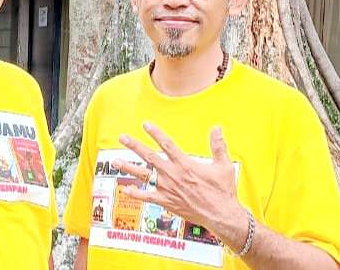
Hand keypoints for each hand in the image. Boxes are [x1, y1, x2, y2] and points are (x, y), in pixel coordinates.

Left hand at [112, 123, 245, 234]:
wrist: (221, 215)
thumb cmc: (223, 191)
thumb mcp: (224, 165)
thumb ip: (218, 145)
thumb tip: (217, 127)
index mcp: (186, 164)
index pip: (167, 144)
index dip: (155, 133)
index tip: (145, 124)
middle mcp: (173, 175)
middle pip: (149, 157)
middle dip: (134, 146)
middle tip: (122, 137)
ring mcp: (168, 189)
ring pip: (144, 175)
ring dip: (129, 168)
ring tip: (115, 161)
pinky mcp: (166, 202)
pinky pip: (147, 197)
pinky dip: (135, 194)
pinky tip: (125, 189)